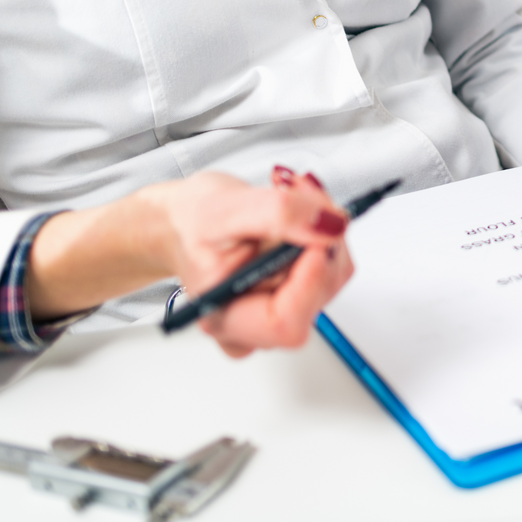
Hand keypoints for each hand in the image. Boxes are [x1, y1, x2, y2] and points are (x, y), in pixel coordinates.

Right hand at [153, 166, 355, 357]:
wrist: (187, 222)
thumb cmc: (193, 224)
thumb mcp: (224, 209)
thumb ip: (279, 214)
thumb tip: (330, 226)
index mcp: (226, 317)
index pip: (286, 323)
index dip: (312, 279)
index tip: (319, 234)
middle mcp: (257, 323)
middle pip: (318, 295)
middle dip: (320, 239)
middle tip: (302, 197)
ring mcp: (282, 309)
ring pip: (333, 274)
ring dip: (325, 228)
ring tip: (293, 198)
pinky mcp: (300, 290)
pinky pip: (333, 264)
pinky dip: (326, 231)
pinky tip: (300, 214)